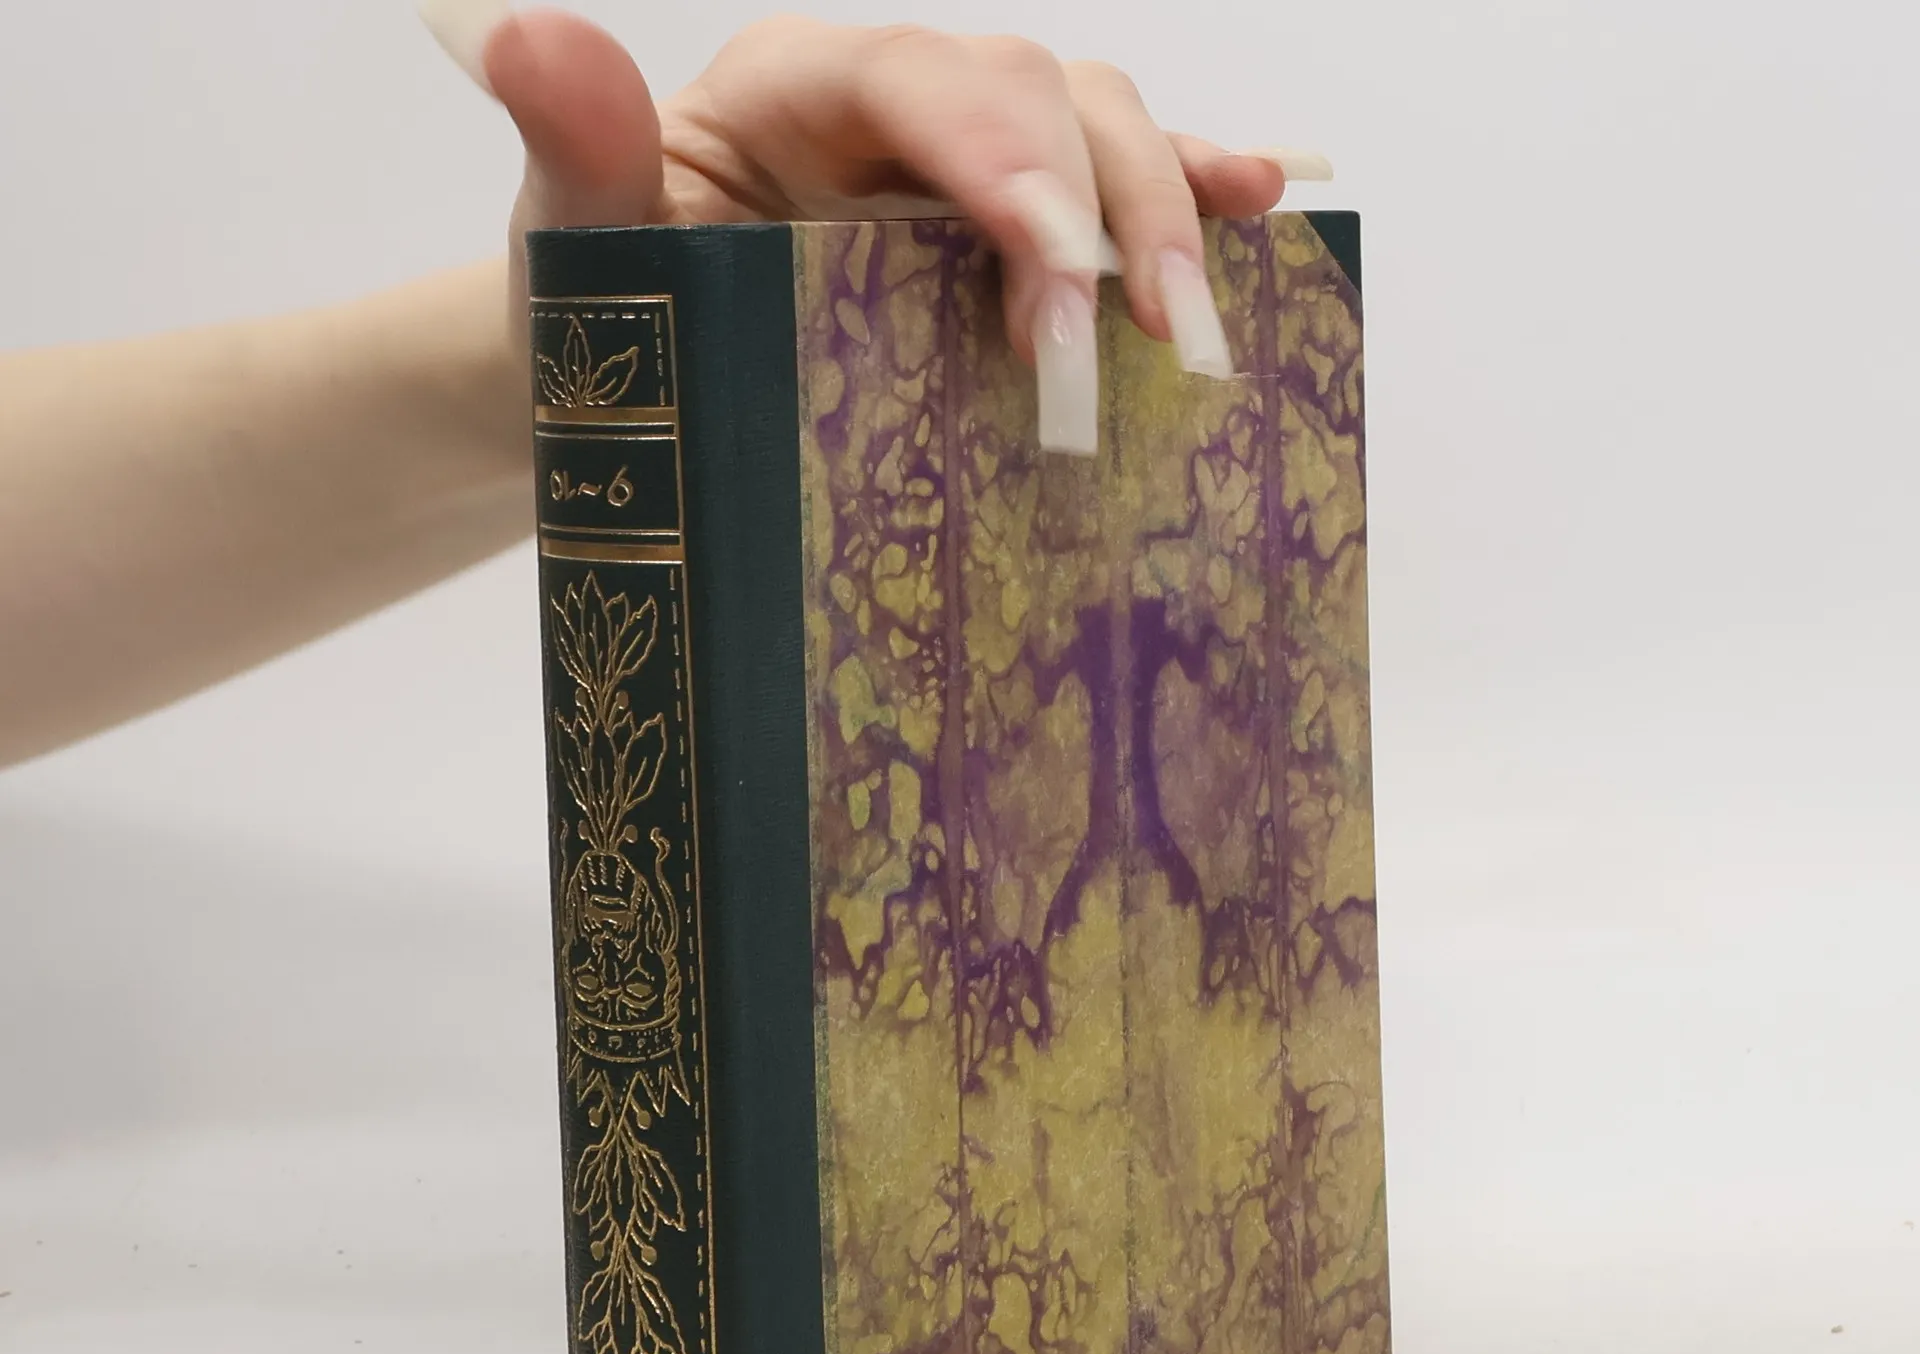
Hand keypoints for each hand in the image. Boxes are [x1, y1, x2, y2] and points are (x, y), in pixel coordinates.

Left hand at [421, 6, 1321, 446]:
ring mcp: (963, 163)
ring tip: (1194, 329)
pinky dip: (1187, 192)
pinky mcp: (1003, 227)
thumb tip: (532, 38)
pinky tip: (1255, 210)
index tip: (1049, 292)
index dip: (1008, 169)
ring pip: (1095, 128)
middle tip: (1137, 348)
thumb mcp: (576, 246)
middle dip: (1104, 216)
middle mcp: (901, 102)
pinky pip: (1109, 187)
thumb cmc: (602, 313)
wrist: (628, 377)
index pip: (931, 81)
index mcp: (801, 86)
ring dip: (1164, 216)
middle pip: (1039, 96)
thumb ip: (573, 147)